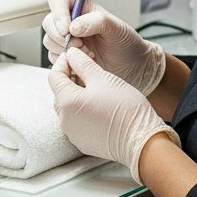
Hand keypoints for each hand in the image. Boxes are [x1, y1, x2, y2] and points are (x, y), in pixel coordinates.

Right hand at [42, 0, 166, 95]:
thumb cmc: (127, 44)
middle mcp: (71, 22)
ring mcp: (67, 40)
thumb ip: (97, 21)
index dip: (58, 12)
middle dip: (60, 36)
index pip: (58, 0)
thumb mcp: (116, 28)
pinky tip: (84, 63)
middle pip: (49, 22)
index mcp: (82, 8)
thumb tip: (73, 27)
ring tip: (88, 55)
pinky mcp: (66, 57)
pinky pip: (53, 58)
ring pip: (49, 41)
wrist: (133, 68)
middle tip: (80, 45)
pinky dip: (66, 62)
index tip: (67, 28)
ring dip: (65, 50)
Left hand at [48, 47, 179, 184]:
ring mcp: (73, 133)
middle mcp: (65, 120)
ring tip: (97, 89)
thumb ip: (83, 64)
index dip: (64, 63)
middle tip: (88, 71)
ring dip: (78, 96)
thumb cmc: (125, 108)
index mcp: (66, 102)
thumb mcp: (103, 78)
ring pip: (69, 108)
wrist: (142, 140)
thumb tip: (71, 54)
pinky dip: (84, 112)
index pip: (54, 76)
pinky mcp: (83, 142)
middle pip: (60, 92)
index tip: (75, 56)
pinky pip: (77, 122)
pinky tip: (100, 107)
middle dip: (71, 79)